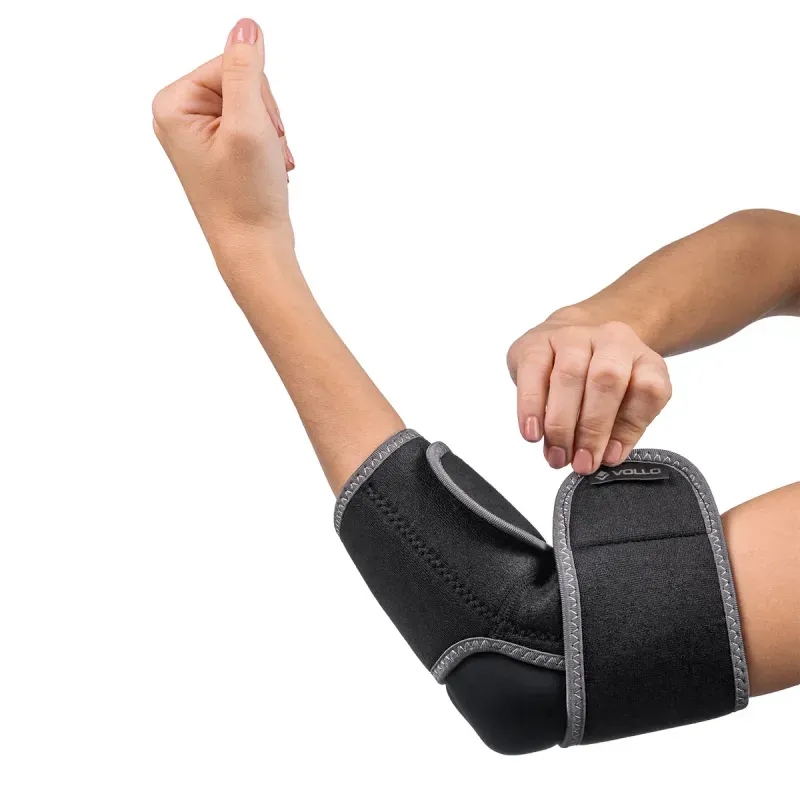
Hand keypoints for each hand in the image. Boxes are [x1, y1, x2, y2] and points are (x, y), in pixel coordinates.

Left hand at [152, 18, 294, 253]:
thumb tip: (246, 27)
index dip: (259, 96)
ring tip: (268, 165)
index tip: (260, 133)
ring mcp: (198, 134)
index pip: (231, 64)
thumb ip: (245, 70)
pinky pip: (252, 125)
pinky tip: (269, 169)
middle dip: (265, 116)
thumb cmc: (246, 198)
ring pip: (252, 105)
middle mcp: (179, 116)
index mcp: (172, 104)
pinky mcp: (216, 149)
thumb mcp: (249, 124)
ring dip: (271, 133)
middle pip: (241, 82)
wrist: (254, 249)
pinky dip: (269, 146)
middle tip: (265, 152)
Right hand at [507, 310, 671, 473]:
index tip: (609, 457)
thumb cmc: (596, 381)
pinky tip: (532, 433)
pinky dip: (531, 407)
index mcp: (642, 358)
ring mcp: (571, 335)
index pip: (648, 388)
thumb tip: (606, 455)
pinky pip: (532, 372)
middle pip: (607, 379)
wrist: (568, 337)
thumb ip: (619, 428)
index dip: (631, 427)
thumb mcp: (621, 402)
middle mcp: (610, 340)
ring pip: (569, 375)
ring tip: (557, 455)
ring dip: (561, 424)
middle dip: (592, 428)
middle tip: (580, 463)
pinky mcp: (535, 341)